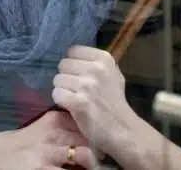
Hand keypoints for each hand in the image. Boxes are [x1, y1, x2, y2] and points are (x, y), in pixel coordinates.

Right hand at [0, 110, 100, 169]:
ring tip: (94, 168)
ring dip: (92, 163)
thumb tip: (86, 132)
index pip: (85, 122)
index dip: (97, 133)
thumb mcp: (37, 129)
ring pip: (85, 156)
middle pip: (89, 138)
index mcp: (52, 120)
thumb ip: (59, 128)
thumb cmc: (14, 145)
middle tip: (103, 159)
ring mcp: (47, 153)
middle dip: (99, 150)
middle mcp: (52, 133)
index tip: (103, 141)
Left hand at [51, 46, 139, 164]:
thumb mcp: (112, 74)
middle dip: (66, 76)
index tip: (79, 75)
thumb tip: (71, 55)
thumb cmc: (115, 102)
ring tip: (74, 98)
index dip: (73, 63)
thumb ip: (94, 63)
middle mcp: (96, 69)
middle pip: (63, 64)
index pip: (73, 50)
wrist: (123, 130)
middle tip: (75, 89)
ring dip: (63, 89)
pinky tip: (71, 106)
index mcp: (104, 59)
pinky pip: (57, 94)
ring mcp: (87, 86)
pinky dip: (61, 101)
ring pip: (57, 79)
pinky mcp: (79, 102)